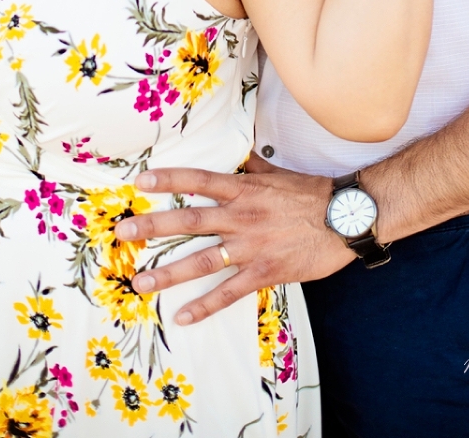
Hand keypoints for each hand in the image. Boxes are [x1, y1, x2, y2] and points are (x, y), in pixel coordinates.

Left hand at [114, 153, 353, 324]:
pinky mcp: (264, 273)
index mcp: (244, 190)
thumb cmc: (312, 194)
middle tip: (122, 234)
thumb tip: (236, 150)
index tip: (140, 182)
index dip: (169, 180)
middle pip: (189, 222)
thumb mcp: (278, 173)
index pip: (199, 181)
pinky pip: (229, 293)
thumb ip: (252, 166)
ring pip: (202, 261)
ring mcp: (251, 247)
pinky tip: (183, 316)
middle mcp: (241, 217)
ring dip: (168, 273)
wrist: (345, 218)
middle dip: (153, 227)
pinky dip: (205, 306)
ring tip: (140, 283)